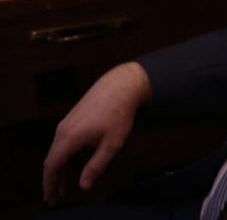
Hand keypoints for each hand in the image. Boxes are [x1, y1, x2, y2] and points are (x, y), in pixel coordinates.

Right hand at [42, 61, 151, 204]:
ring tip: (64, 185)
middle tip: (56, 197)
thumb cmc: (119, 113)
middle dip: (53, 179)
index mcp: (70, 137)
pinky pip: (62, 141)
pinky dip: (63, 156)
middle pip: (52, 159)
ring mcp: (66, 122)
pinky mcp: (72, 117)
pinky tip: (71, 164)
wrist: (121, 84)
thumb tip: (84, 185)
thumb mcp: (112, 143)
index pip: (52, 165)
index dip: (49, 183)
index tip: (50, 196)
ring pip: (57, 150)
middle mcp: (63, 129)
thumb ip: (96, 165)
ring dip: (59, 168)